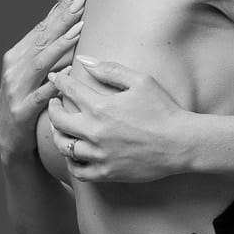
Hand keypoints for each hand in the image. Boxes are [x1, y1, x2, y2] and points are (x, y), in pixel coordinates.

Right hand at [0, 0, 84, 165]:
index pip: (42, 28)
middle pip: (42, 39)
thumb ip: (47, 52)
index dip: (60, 9)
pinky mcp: (22, 111)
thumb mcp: (34, 74)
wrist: (9, 138)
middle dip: (63, 18)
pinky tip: (68, 73)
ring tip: (79, 29)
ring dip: (60, 45)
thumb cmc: (27, 101)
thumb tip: (68, 23)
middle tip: (83, 1)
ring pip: (40, 63)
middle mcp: (14, 68)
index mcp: (17, 56)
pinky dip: (54, 84)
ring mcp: (16, 89)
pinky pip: (41, 96)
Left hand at [44, 55, 192, 184]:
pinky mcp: (107, 172)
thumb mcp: (141, 81)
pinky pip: (79, 171)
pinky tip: (75, 154)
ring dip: (58, 135)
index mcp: (101, 107)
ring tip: (61, 130)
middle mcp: (95, 132)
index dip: (58, 81)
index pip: (68, 90)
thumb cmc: (164, 110)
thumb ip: (110, 70)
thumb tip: (84, 61)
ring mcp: (100, 155)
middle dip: (52, 108)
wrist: (181, 144)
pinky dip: (72, 162)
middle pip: (58, 120)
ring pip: (64, 147)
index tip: (56, 78)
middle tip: (54, 104)